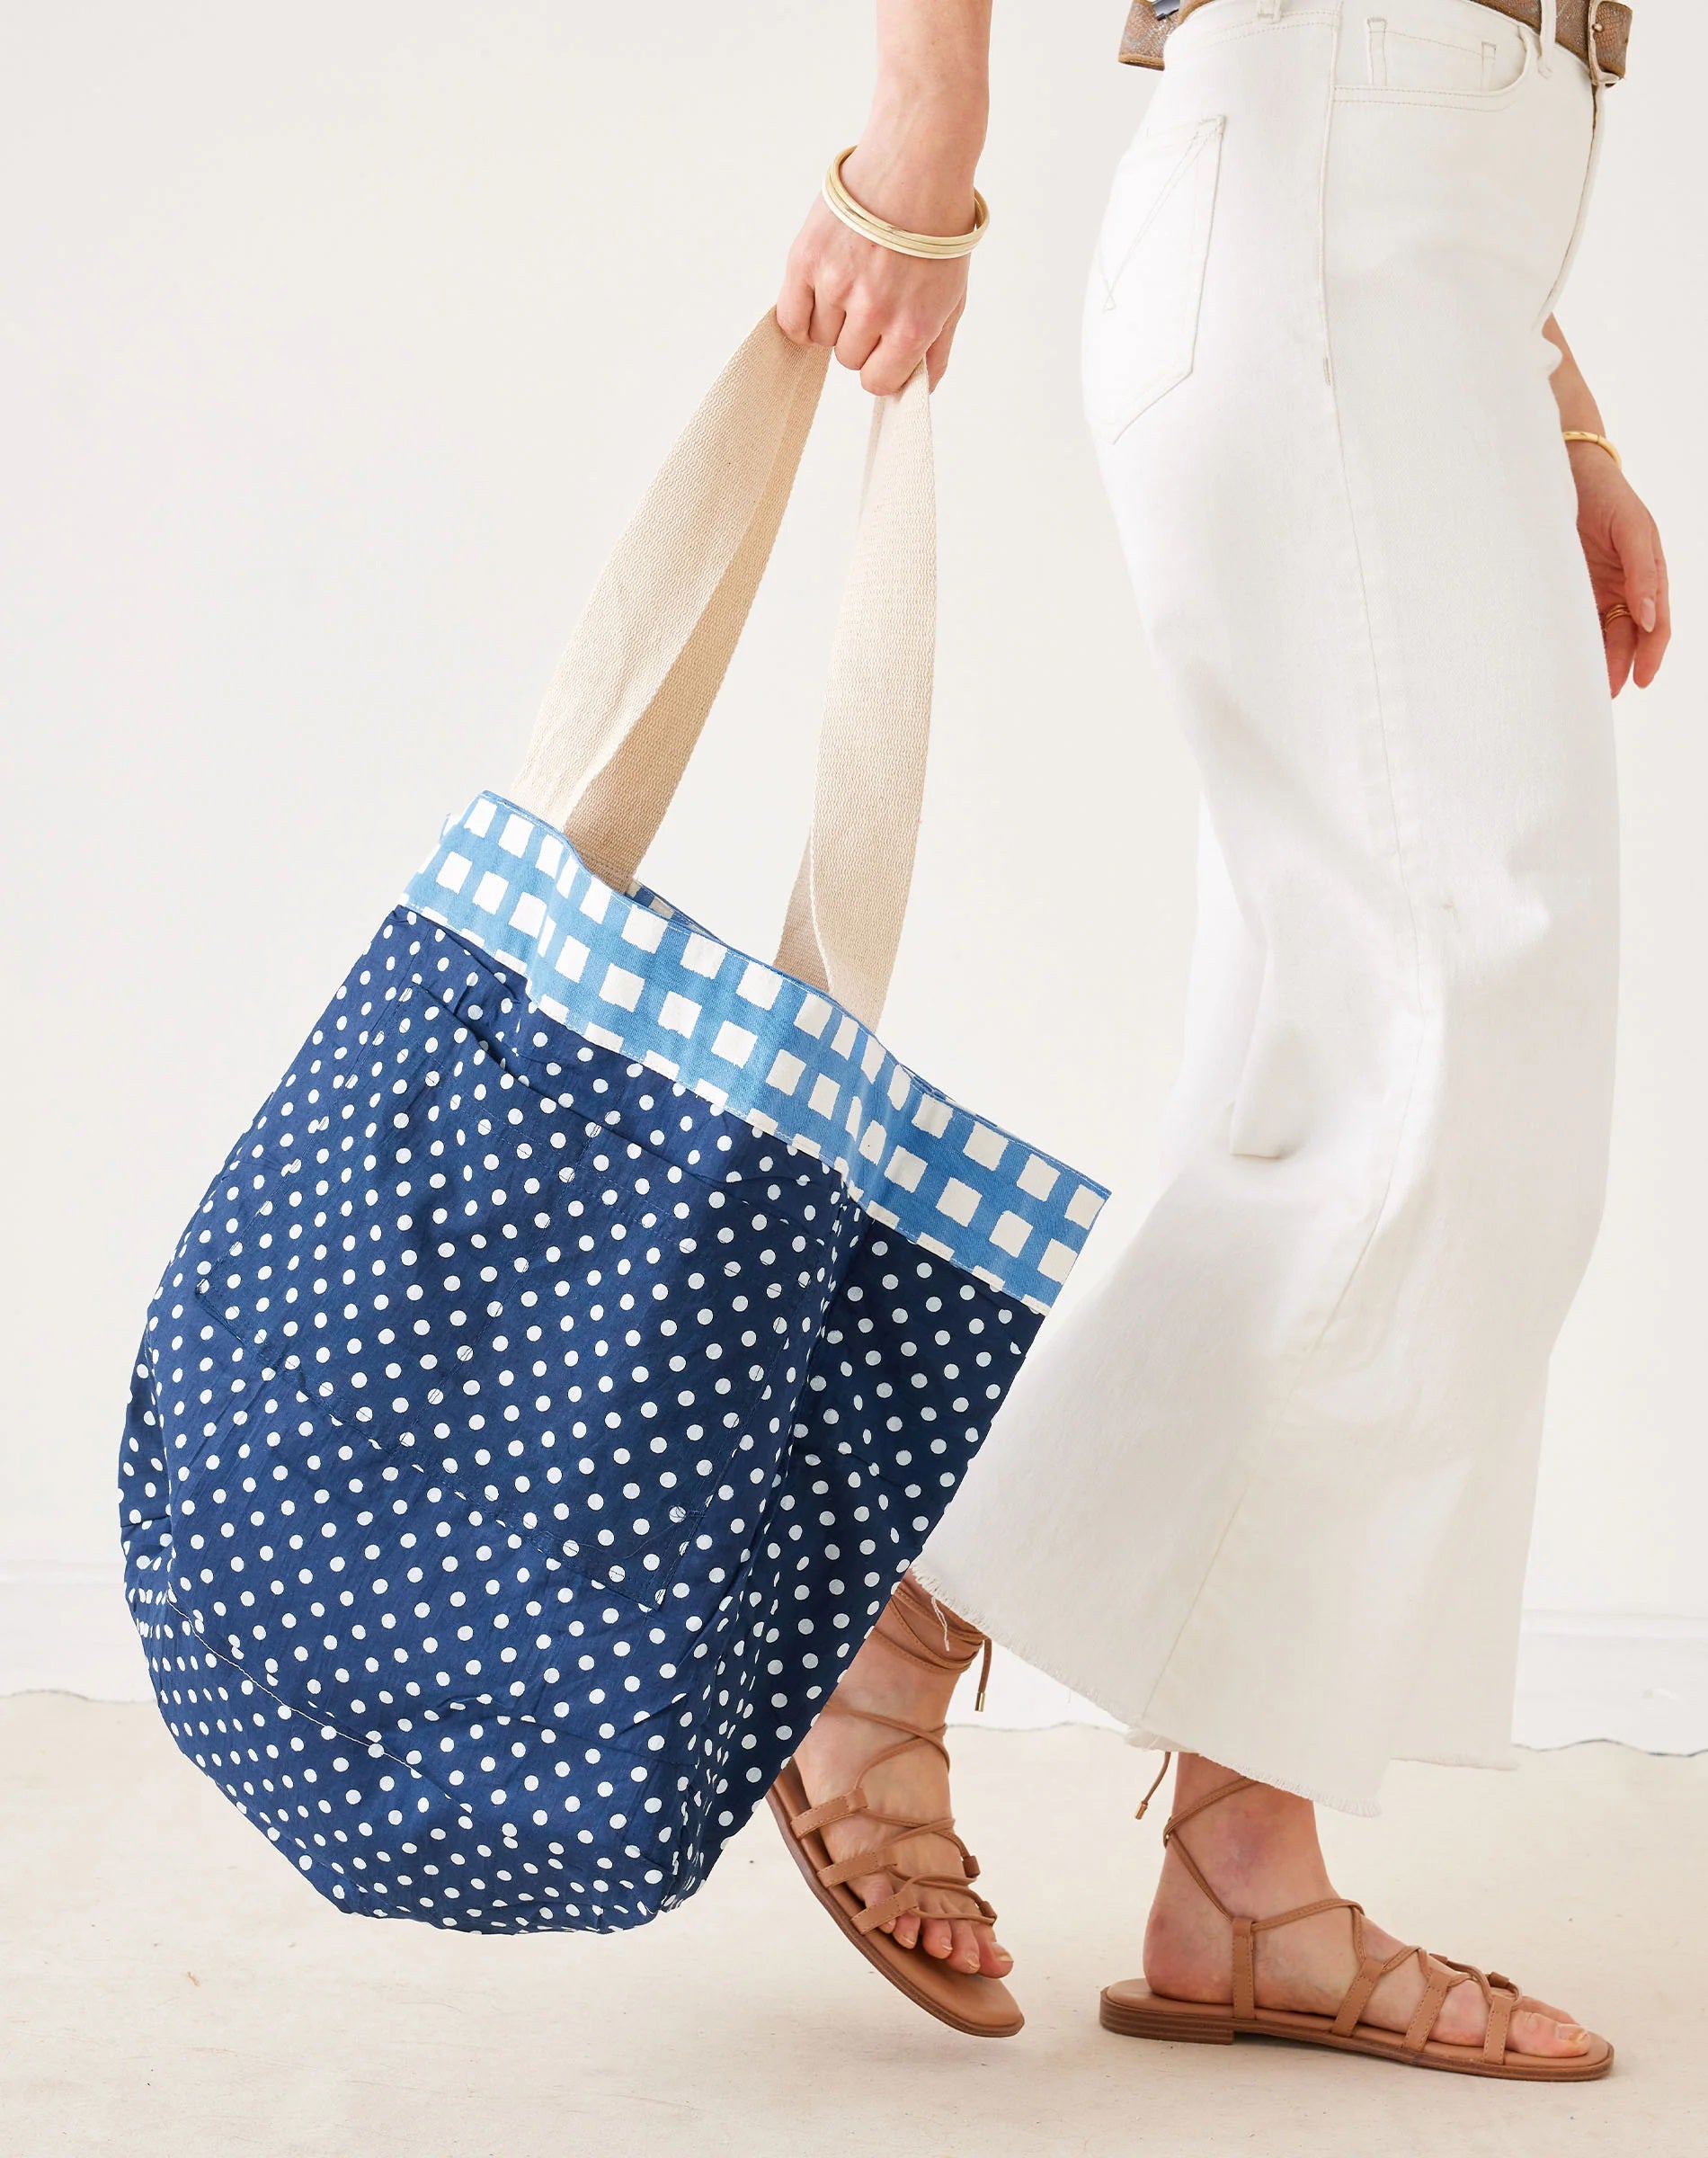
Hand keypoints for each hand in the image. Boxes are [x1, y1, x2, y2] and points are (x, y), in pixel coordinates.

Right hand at [776, 137, 975, 394]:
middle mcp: (873, 310)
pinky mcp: (806, 259)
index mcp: (912, 325)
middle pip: (848, 359)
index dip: (880, 366)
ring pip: (819, 338)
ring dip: (832, 321)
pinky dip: (801, 316)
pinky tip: (819, 296)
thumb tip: (920, 390)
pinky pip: (791, 318)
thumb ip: (937, 351)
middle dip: (860, 338)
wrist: (918, 159)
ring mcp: (836, 284)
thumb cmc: (938, 231)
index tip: (884, 344)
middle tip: (872, 299)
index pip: (877, 382)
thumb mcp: (953, 296)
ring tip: (852, 282)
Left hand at [1569, 442, 1670, 696]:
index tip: (1639, 681)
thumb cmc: (1607, 494)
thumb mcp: (1634, 529)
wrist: (1564, 471)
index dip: (1650, 655)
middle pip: (1625, 637)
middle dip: (1617, 667)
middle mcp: (1624, 587)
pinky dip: (1570, 643)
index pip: (1654, 625)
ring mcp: (1595, 590)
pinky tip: (1561, 662)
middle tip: (1602, 694)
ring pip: (1599, 635)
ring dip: (1594, 661)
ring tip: (1581, 687)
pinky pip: (1573, 622)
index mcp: (1648, 575)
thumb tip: (1649, 618)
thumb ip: (1644, 572)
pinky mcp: (1567, 589)